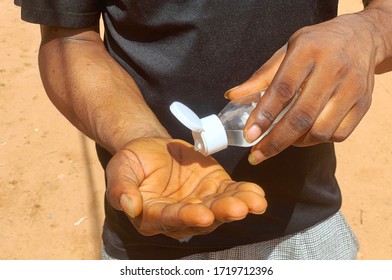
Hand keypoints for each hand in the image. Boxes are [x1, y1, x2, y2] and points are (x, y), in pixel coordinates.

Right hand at [105, 138, 266, 239]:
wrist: (152, 147)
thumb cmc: (133, 160)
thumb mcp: (120, 169)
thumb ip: (122, 188)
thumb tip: (130, 207)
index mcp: (153, 214)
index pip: (170, 218)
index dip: (186, 217)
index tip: (203, 215)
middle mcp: (179, 215)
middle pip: (201, 217)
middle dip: (220, 213)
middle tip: (237, 209)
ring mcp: (200, 202)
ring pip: (220, 207)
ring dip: (238, 205)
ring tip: (255, 202)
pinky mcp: (214, 188)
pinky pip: (230, 192)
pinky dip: (244, 193)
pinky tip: (257, 194)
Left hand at [225, 13, 383, 164]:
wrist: (363, 38)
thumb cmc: (317, 45)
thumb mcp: (287, 50)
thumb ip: (261, 76)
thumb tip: (232, 96)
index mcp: (308, 51)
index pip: (283, 89)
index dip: (264, 115)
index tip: (249, 135)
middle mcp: (333, 69)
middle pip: (302, 116)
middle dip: (275, 141)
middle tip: (257, 155)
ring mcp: (352, 88)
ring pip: (320, 131)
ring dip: (296, 143)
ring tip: (281, 139)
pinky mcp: (364, 104)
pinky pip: (338, 135)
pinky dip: (317, 140)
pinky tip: (305, 134)